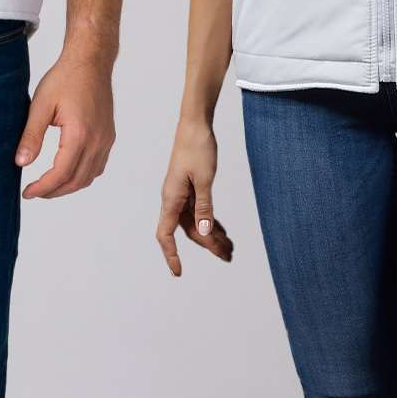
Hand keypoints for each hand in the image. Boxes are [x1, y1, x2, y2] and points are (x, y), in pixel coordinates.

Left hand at [14, 50, 114, 199]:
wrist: (91, 61)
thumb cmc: (65, 78)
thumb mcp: (40, 105)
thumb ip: (31, 136)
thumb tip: (20, 163)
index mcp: (80, 134)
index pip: (61, 173)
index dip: (43, 187)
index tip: (27, 193)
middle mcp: (97, 140)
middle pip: (77, 181)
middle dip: (54, 191)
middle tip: (34, 192)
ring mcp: (106, 139)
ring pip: (89, 176)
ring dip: (69, 186)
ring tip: (48, 186)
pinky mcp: (108, 136)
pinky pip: (97, 165)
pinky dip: (82, 175)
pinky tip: (67, 172)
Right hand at [156, 121, 233, 275]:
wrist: (195, 126)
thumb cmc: (197, 148)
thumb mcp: (203, 179)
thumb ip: (204, 207)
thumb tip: (204, 233)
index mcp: (171, 198)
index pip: (165, 234)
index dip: (170, 254)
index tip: (178, 272)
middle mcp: (174, 200)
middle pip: (189, 231)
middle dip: (208, 246)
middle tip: (228, 256)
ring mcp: (182, 195)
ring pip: (196, 224)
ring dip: (213, 236)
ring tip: (230, 249)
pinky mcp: (191, 189)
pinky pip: (201, 213)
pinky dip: (212, 223)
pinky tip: (224, 232)